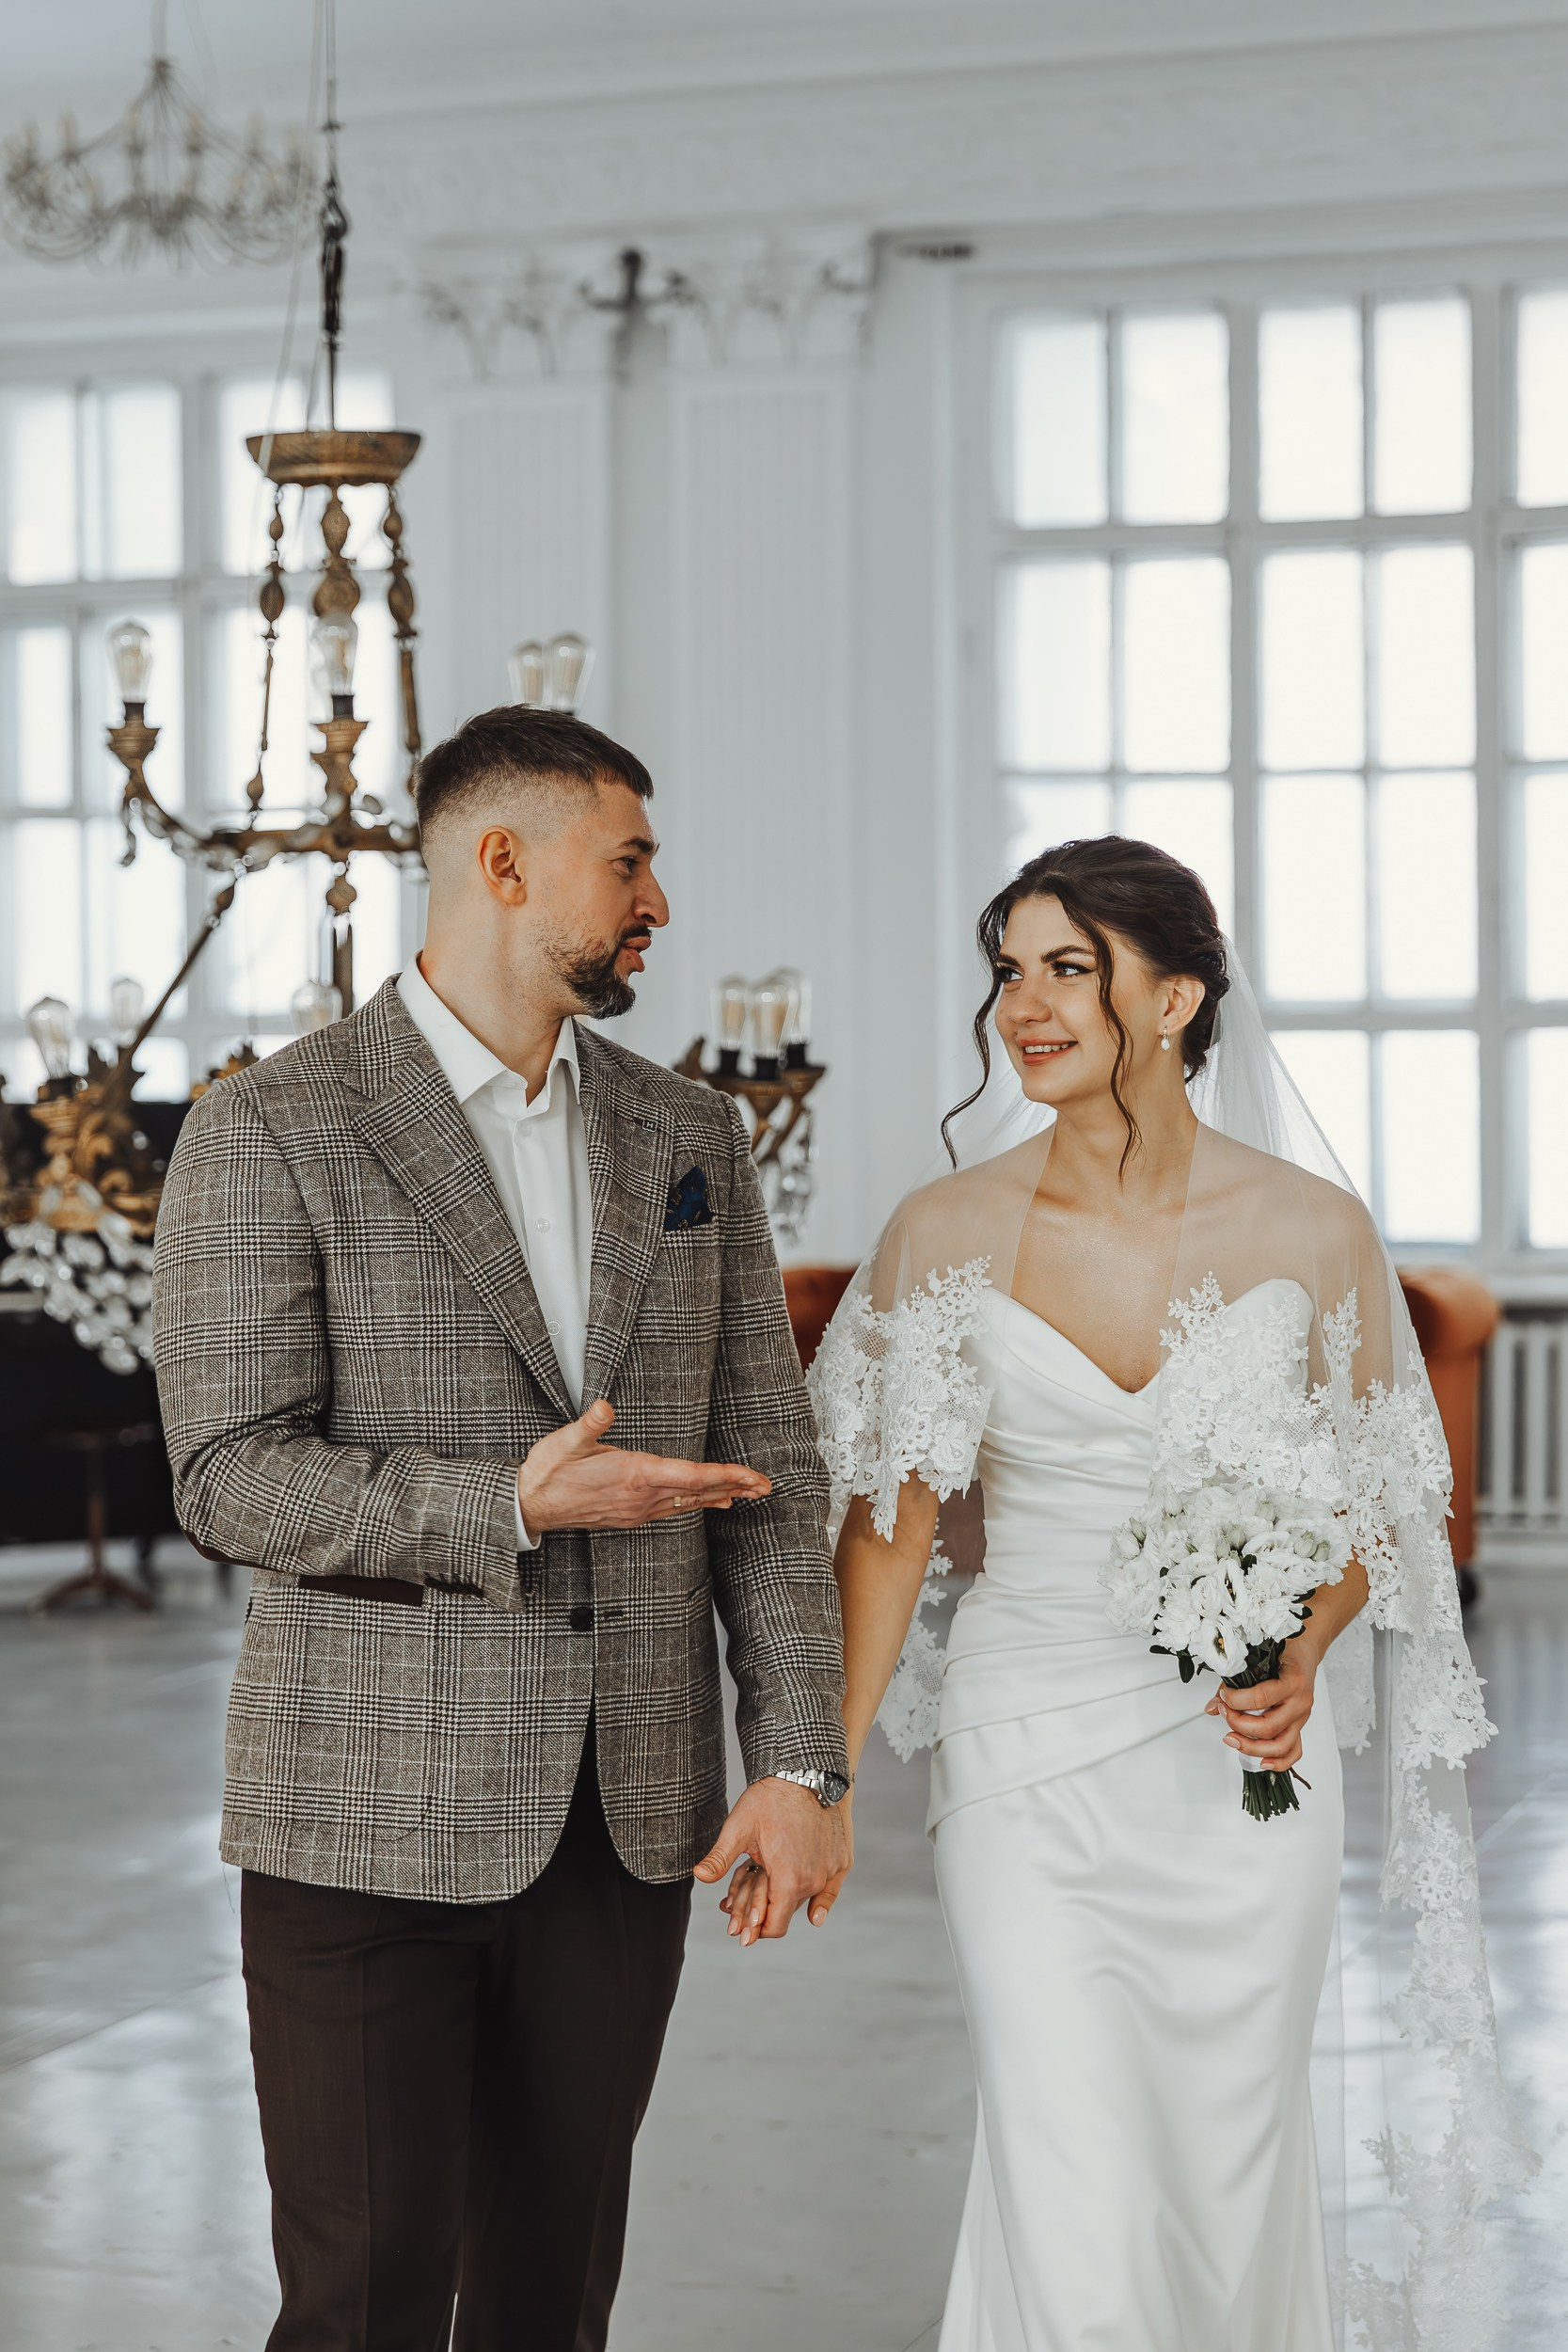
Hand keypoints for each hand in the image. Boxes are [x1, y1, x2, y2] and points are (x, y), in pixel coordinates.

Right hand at [517, 1399, 769, 1536]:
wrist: (531, 1505)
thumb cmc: (549, 1471)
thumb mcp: (566, 1441)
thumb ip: (589, 1424)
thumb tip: (604, 1407)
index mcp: (635, 1475)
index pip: (692, 1476)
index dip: (727, 1476)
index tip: (753, 1477)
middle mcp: (642, 1497)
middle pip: (699, 1491)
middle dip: (735, 1487)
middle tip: (765, 1487)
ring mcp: (637, 1510)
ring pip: (688, 1503)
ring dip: (719, 1496)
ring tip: (746, 1494)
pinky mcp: (630, 1515)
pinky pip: (672, 1510)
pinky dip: (695, 1504)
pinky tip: (706, 1503)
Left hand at [694, 1777, 849, 1944]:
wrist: (806, 1771)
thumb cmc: (771, 1799)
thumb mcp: (739, 1828)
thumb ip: (720, 1858)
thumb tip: (698, 1876)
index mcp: (788, 1880)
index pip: (774, 1927)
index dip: (755, 1931)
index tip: (740, 1930)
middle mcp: (814, 1881)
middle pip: (785, 1913)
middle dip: (762, 1911)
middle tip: (740, 1906)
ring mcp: (830, 1871)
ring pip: (804, 1900)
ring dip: (784, 1897)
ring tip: (761, 1881)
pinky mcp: (842, 1861)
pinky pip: (828, 1891)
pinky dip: (819, 1901)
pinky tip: (814, 1913)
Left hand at [1205, 1641, 1318, 1769]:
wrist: (1306, 1650)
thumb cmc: (1285, 1652)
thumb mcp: (1261, 1659)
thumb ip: (1235, 1682)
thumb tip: (1213, 1705)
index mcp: (1293, 1682)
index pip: (1261, 1698)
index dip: (1236, 1700)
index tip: (1224, 1696)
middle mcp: (1300, 1702)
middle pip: (1269, 1727)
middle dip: (1239, 1724)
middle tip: (1224, 1714)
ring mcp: (1301, 1717)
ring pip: (1280, 1745)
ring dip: (1252, 1747)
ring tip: (1232, 1739)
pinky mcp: (1299, 1726)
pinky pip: (1294, 1751)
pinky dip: (1279, 1762)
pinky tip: (1263, 1762)